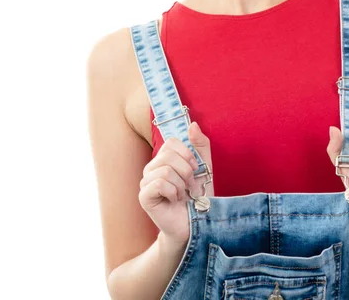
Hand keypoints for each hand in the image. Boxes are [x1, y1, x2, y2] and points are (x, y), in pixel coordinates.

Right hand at [138, 121, 213, 242]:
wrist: (195, 223)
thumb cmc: (198, 196)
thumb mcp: (205, 166)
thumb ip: (200, 145)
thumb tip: (193, 125)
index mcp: (164, 159)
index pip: (171, 142)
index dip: (188, 154)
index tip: (194, 168)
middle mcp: (151, 168)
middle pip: (169, 155)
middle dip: (187, 171)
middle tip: (189, 186)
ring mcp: (145, 182)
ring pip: (166, 170)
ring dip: (181, 184)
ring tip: (182, 195)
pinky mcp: (144, 196)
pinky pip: (160, 183)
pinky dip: (173, 192)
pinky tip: (174, 201)